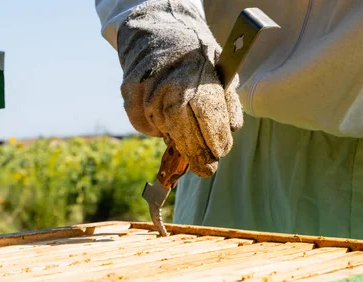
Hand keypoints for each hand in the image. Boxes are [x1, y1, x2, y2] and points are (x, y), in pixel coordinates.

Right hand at [117, 1, 242, 176]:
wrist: (159, 32)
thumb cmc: (196, 57)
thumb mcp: (221, 70)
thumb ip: (229, 101)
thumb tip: (232, 129)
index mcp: (197, 73)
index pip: (208, 115)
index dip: (216, 138)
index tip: (221, 152)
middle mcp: (169, 81)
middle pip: (182, 128)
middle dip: (197, 153)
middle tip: (207, 169)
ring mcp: (146, 87)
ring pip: (162, 128)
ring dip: (179, 143)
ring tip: (192, 150)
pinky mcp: (129, 92)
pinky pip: (143, 124)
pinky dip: (156, 131)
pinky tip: (168, 128)